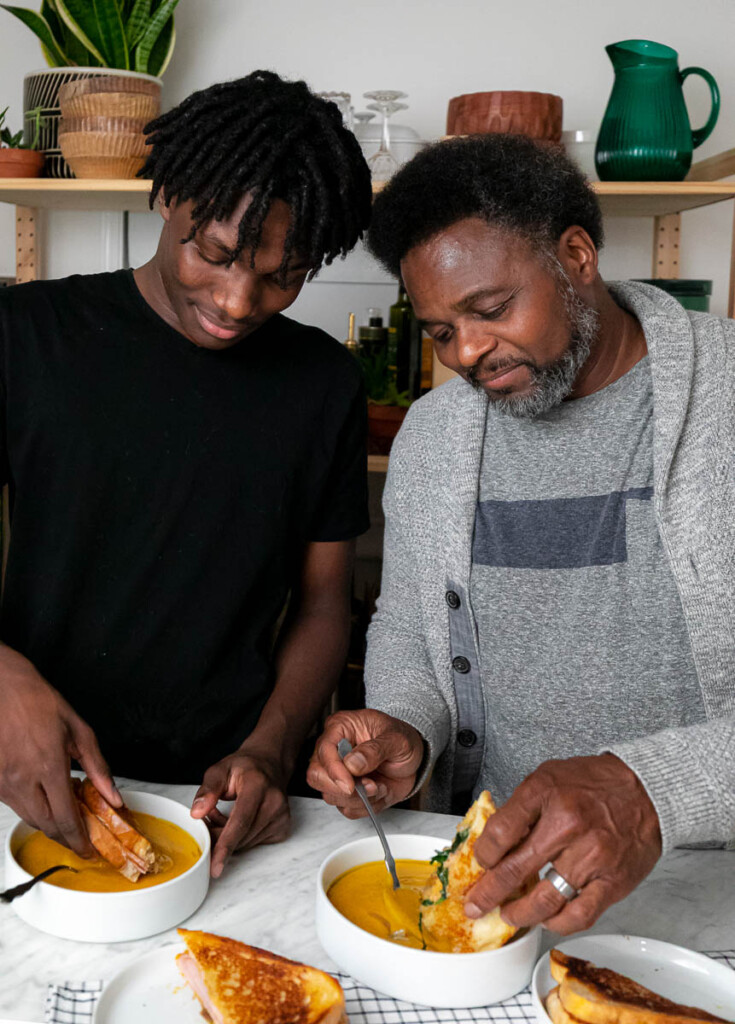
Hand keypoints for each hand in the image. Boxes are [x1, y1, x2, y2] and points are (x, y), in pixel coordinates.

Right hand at [0, 646, 119, 856]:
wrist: (2, 688)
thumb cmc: (39, 703)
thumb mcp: (78, 730)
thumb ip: (98, 768)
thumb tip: (114, 797)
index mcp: (48, 766)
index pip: (66, 819)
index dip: (80, 841)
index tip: (90, 849)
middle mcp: (22, 780)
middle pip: (47, 826)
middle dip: (67, 838)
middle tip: (83, 839)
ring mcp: (3, 783)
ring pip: (30, 818)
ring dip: (51, 824)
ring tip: (69, 817)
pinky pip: (15, 806)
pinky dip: (34, 809)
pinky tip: (46, 798)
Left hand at [191, 748, 290, 877]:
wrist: (270, 764)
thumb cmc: (244, 768)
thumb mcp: (220, 770)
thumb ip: (207, 790)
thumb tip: (196, 813)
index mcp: (258, 785)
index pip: (240, 822)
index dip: (225, 845)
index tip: (214, 865)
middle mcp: (274, 802)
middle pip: (241, 836)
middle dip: (218, 837)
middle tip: (208, 820)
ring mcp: (281, 817)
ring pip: (246, 843)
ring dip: (229, 837)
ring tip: (224, 815)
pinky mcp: (283, 828)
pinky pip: (254, 843)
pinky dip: (241, 838)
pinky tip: (239, 821)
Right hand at [306, 709, 424, 817]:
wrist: (412, 758)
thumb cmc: (401, 739)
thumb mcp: (396, 738)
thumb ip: (375, 749)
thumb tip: (351, 763)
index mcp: (340, 728)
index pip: (324, 750)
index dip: (334, 770)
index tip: (350, 784)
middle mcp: (334, 752)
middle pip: (317, 776)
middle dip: (343, 789)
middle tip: (370, 786)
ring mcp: (339, 774)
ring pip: (331, 796)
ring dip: (359, 799)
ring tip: (380, 786)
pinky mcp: (348, 793)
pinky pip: (347, 809)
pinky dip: (366, 807)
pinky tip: (380, 792)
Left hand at [463, 754, 661, 934]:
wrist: (646, 791)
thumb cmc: (595, 783)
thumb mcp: (548, 776)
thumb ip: (522, 806)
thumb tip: (495, 840)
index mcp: (547, 794)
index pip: (500, 831)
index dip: (483, 853)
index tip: (480, 863)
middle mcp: (568, 826)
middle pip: (515, 870)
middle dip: (488, 893)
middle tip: (475, 904)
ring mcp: (592, 857)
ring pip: (545, 900)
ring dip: (520, 914)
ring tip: (508, 915)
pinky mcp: (612, 882)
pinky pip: (579, 914)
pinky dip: (558, 923)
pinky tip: (546, 919)